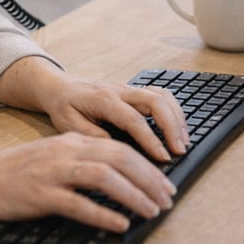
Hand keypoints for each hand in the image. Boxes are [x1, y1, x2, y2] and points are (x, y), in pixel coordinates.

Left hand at [0, 58, 189, 160]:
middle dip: (172, 126)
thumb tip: (117, 148)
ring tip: (183, 141)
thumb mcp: (68, 125)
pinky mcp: (135, 91)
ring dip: (177, 117)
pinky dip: (174, 109)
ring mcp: (129, 88)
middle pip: (155, 101)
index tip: (163, 157)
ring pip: (162, 95)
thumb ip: (92, 135)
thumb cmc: (64, 107)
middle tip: (180, 150)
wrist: (60, 87)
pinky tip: (177, 127)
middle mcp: (120, 90)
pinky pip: (161, 94)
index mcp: (103, 99)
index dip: (151, 139)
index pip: (133, 119)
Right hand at [0, 134, 175, 232]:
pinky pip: (79, 204)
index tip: (165, 184)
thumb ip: (85, 158)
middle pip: (120, 158)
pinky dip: (103, 214)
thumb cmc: (20, 170)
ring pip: (104, 177)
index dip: (148, 166)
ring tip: (151, 211)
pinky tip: (120, 225)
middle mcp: (68, 151)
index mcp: (74, 140)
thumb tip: (120, 173)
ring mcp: (55, 172)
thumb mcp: (57, 154)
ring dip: (133, 195)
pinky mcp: (42, 195)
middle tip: (167, 199)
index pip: (121, 147)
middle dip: (149, 179)